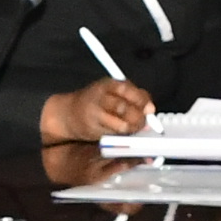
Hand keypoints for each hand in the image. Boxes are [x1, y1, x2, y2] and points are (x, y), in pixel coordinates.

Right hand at [39, 78, 154, 142]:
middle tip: (143, 123)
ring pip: (121, 125)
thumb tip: (151, 110)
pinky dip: (122, 136)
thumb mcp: (114, 91)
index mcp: (108, 84)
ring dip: (131, 129)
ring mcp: (95, 114)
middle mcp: (100, 97)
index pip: (128, 90)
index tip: (149, 109)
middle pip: (124, 108)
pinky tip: (122, 133)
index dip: (142, 101)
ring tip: (133, 128)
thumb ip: (134, 96)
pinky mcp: (93, 130)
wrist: (70, 113)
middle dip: (138, 118)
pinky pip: (114, 135)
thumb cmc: (98, 101)